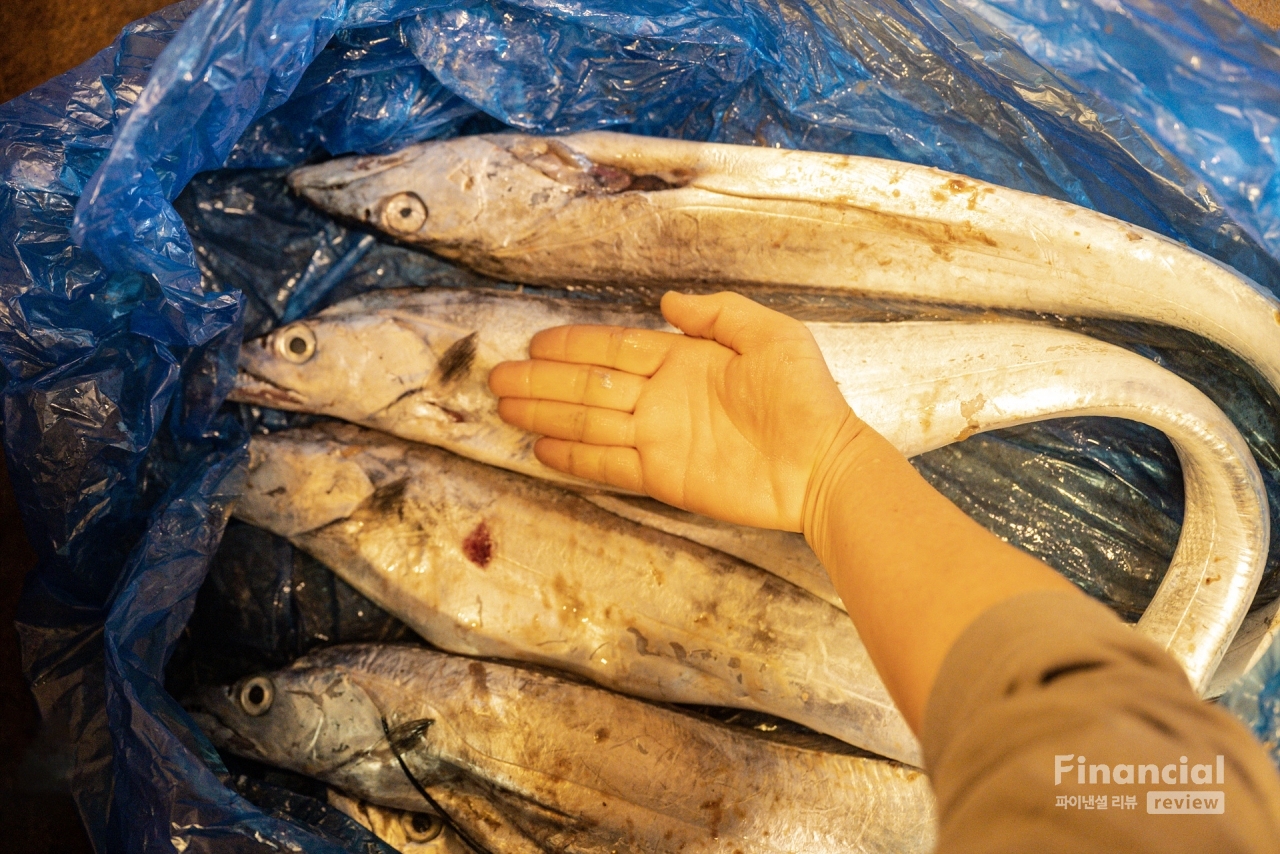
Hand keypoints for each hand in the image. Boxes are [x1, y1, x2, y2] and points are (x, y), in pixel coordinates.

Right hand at [488, 291, 861, 530]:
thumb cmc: (806, 398)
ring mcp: (659, 437)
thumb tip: (668, 301)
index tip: (536, 342)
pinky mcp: (664, 476)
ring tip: (507, 408)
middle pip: (590, 384)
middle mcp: (663, 397)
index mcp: (684, 360)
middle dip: (544, 380)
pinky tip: (542, 447)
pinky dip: (574, 457)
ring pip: (590, 421)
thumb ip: (718, 314)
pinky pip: (609, 464)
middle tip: (499, 378)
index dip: (574, 344)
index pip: (615, 347)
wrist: (823, 465)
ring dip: (547, 414)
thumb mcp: (772, 336)